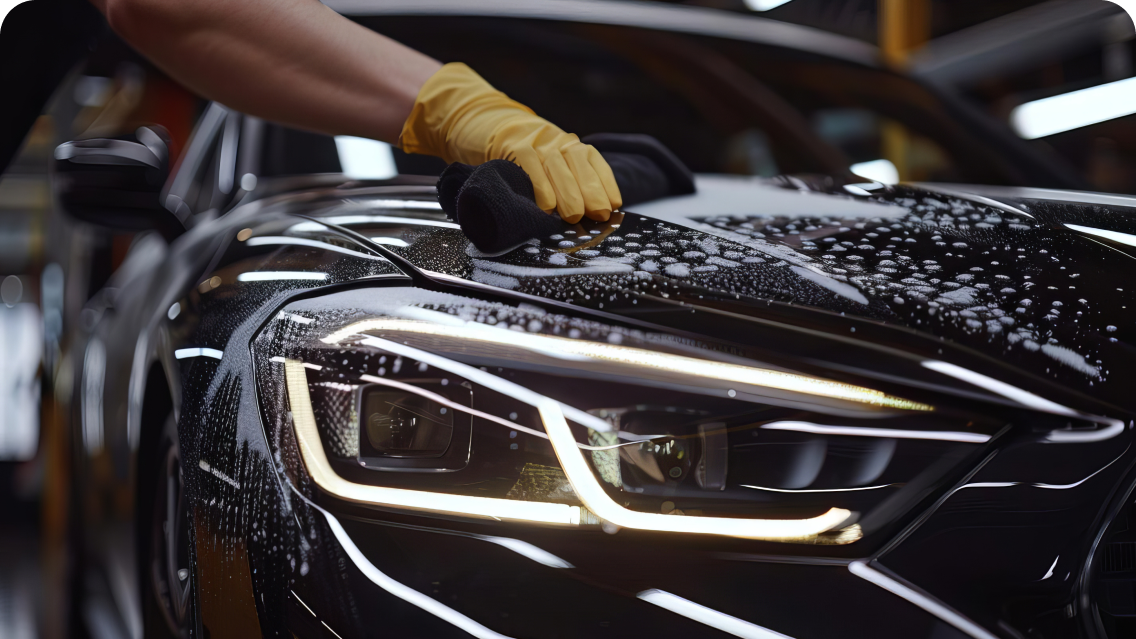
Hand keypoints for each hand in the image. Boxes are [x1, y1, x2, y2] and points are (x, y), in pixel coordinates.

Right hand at [399, 63, 621, 222]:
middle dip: (591, 190)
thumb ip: (559, 182)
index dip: (605, 183)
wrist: (475, 123)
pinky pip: (530, 163)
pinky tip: (545, 205)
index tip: (612, 205)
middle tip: (596, 214)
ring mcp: (533, 139)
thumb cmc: (511, 155)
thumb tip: (581, 215)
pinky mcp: (511, 144)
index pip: (593, 160)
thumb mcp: (540, 164)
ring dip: (569, 192)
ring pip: (557, 163)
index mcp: (565, 144)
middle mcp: (554, 139)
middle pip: (578, 162)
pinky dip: (540, 186)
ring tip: (574, 216)